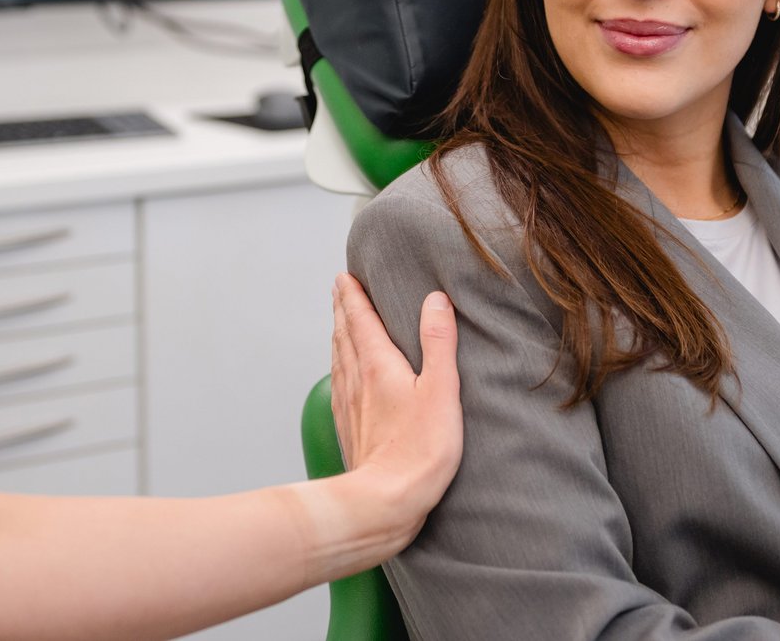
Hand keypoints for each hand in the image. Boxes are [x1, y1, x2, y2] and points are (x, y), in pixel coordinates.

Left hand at [329, 272, 461, 543]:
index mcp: (379, 366)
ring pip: (339, 360)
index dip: (353, 295)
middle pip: (344, 335)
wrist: (384, 503)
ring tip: (340, 323)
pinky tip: (342, 375)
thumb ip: (439, 343)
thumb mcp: (441, 391)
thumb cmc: (419, 452)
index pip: (361, 320)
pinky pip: (339, 386)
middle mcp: (357, 381)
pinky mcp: (349, 429)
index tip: (345, 276)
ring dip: (339, 335)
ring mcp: (349, 406)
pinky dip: (339, 368)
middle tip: (339, 289)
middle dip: (342, 309)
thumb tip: (435, 299)